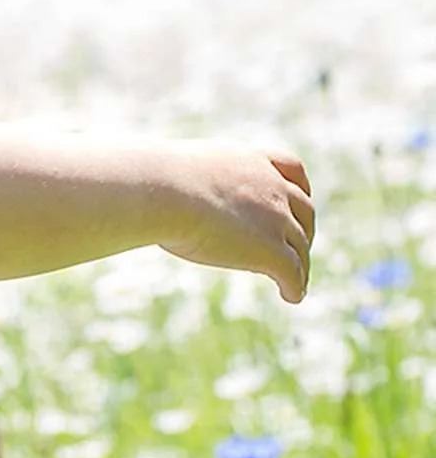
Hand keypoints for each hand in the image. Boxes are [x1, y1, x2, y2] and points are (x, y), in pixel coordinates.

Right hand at [156, 140, 315, 303]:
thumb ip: (186, 181)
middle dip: (303, 230)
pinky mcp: (270, 250)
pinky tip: (291, 296)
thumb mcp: (179, 171)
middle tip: (296, 247)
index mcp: (250, 161)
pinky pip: (292, 272)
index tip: (301, 198)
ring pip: (300, 246)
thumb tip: (159, 192)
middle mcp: (271, 187)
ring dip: (300, 265)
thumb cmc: (154, 182)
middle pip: (303, 210)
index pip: (292, 169)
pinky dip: (295, 285)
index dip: (299, 187)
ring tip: (296, 282)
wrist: (164, 191)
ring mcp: (275, 219)